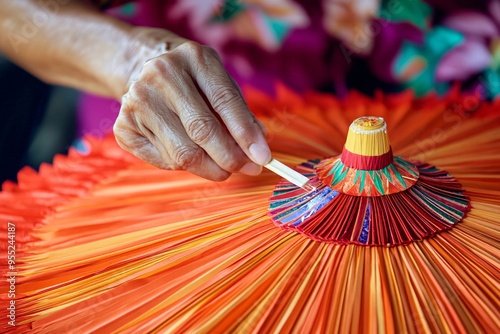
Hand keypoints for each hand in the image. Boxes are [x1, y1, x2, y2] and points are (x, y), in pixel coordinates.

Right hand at [114, 32, 270, 180]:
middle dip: (230, 158)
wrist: (141, 68)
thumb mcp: (218, 82)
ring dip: (211, 168)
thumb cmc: (191, 80)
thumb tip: (259, 147)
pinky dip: (184, 166)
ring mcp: (138, 100)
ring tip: (223, 167)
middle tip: (247, 169)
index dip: (246, 133)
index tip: (263, 158)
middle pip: (202, 131)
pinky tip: (190, 154)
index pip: (224, 101)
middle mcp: (162, 75)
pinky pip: (164, 161)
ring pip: (183, 153)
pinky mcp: (123, 126)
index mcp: (193, 58)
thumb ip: (240, 113)